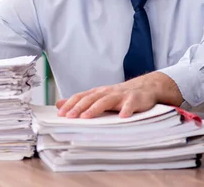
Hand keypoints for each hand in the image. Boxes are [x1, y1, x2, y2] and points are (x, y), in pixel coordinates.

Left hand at [55, 71, 182, 118]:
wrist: (144, 87)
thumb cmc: (119, 95)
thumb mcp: (99, 97)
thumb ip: (80, 101)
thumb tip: (59, 104)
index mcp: (98, 92)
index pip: (81, 97)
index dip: (70, 105)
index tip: (60, 114)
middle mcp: (107, 92)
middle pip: (91, 98)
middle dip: (79, 107)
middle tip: (69, 117)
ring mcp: (121, 95)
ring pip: (106, 101)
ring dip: (96, 108)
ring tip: (87, 117)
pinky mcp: (135, 99)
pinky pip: (130, 105)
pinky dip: (126, 110)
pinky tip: (123, 116)